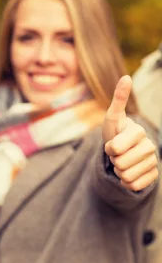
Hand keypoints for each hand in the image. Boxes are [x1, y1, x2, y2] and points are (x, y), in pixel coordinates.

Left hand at [103, 75, 157, 190]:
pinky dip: (126, 182)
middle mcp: (150, 146)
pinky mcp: (153, 175)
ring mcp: (153, 161)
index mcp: (139, 132)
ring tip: (122, 161)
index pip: (114, 148)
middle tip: (116, 153)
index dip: (108, 148)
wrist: (123, 150)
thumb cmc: (116, 132)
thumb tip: (126, 77)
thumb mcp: (112, 117)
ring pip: (126, 176)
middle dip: (113, 160)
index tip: (111, 142)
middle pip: (120, 164)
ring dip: (119, 171)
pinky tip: (128, 172)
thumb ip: (119, 99)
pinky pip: (133, 186)